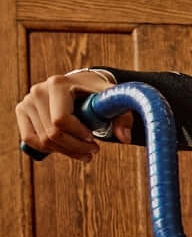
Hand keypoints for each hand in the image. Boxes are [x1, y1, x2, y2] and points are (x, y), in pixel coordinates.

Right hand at [15, 69, 129, 161]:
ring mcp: (27, 101)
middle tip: (93, 150)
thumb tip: (123, 138)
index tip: (94, 140)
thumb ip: (122, 116)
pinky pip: (31, 140)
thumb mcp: (112, 101)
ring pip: (43, 140)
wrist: (81, 86)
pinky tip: (66, 149)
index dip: (78, 136)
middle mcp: (38, 91)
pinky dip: (50, 150)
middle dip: (76, 147)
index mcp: (58, 84)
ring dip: (66, 152)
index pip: (61, 120)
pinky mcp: (22, 111)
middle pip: (52, 134)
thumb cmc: (97, 94)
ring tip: (85, 153)